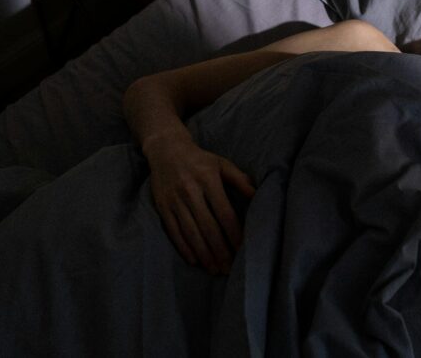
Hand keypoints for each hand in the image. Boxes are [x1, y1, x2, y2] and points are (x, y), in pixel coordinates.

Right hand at [145, 135, 255, 273]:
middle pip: (208, 227)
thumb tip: (258, 196)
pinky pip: (173, 231)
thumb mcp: (222, 164)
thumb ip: (241, 180)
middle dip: (220, 250)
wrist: (166, 150)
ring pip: (191, 233)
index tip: (242, 249)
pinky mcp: (162, 206)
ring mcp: (174, 200)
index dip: (234, 233)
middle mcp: (190, 191)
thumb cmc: (200, 159)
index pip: (224, 213)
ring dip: (204, 254)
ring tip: (215, 269)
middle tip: (230, 268)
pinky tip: (194, 260)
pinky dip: (184, 247)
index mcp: (208, 180)